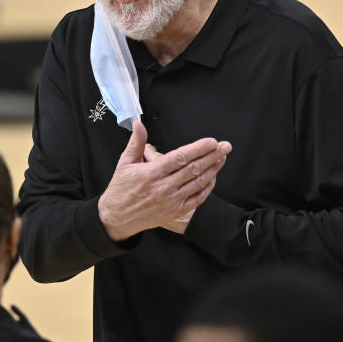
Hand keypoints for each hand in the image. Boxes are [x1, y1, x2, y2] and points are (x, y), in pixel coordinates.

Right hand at [97, 121, 231, 240]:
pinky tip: (213, 177)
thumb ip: (136, 142)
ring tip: (222, 158)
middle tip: (225, 146)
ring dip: (213, 170)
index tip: (211, 141)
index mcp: (151, 173)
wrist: (117, 217)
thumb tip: (138, 124)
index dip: (197, 149)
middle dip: (212, 156)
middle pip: (193, 169)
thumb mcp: (124, 163)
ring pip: (198, 183)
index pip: (179, 158)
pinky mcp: (175, 211)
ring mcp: (171, 201)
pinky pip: (196, 199)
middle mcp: (163, 187)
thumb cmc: (121, 189)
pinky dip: (207, 188)